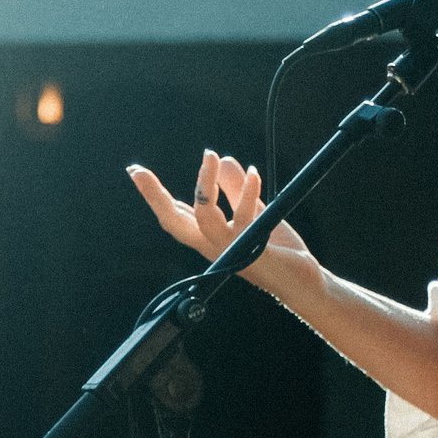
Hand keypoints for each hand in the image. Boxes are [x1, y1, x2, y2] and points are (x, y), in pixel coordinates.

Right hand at [127, 150, 318, 298]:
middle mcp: (213, 246)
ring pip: (204, 219)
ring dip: (205, 185)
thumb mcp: (254, 211)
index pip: (175, 213)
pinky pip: (244, 221)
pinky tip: (253, 173)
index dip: (154, 194)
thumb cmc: (276, 251)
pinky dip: (246, 193)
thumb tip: (223, 159)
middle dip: (154, 197)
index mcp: (209, 237)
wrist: (301, 281)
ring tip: (211, 156)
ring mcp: (230, 250)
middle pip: (173, 222)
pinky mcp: (252, 252)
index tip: (135, 172)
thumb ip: (236, 188)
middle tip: (139, 172)